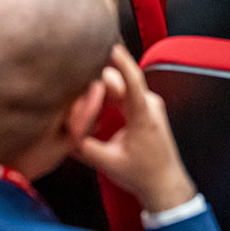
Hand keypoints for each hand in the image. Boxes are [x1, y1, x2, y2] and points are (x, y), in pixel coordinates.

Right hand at [75, 45, 196, 212]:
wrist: (165, 184)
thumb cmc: (143, 175)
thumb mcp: (108, 163)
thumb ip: (83, 147)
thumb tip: (64, 134)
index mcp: (144, 115)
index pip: (132, 80)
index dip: (121, 62)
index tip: (109, 46)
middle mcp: (149, 105)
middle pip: (120, 81)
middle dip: (97, 82)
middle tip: (78, 91)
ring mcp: (149, 105)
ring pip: (121, 87)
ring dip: (102, 92)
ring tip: (85, 106)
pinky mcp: (145, 109)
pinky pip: (124, 95)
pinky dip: (108, 100)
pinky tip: (97, 114)